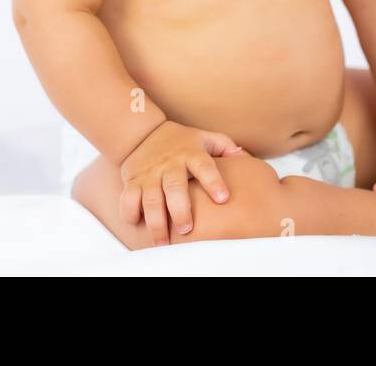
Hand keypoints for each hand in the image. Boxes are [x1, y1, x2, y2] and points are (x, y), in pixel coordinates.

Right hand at [118, 120, 246, 245]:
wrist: (142, 132)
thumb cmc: (181, 141)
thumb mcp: (205, 138)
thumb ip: (226, 147)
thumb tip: (247, 159)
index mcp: (191, 154)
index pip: (205, 167)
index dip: (214, 182)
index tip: (223, 198)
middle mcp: (170, 164)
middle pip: (175, 187)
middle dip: (180, 210)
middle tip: (186, 229)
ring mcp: (149, 173)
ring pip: (150, 198)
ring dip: (156, 221)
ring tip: (163, 242)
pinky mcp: (132, 181)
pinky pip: (128, 198)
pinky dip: (129, 213)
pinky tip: (137, 223)